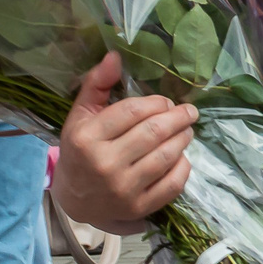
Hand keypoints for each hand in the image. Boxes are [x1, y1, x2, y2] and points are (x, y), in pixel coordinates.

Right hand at [54, 54, 196, 231]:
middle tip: (188, 112)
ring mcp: (123, 189)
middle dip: (178, 117)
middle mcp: (104, 164)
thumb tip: (115, 56)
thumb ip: (97, 84)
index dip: (156, 102)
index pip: (132, 111)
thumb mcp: (81, 115)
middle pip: (154, 132)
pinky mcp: (138, 207)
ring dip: (183, 138)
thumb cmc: (81, 150)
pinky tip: (182, 155)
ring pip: (166, 156)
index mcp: (87, 138)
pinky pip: (173, 183)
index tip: (166, 101)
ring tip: (187, 129)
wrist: (75, 199)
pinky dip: (183, 166)